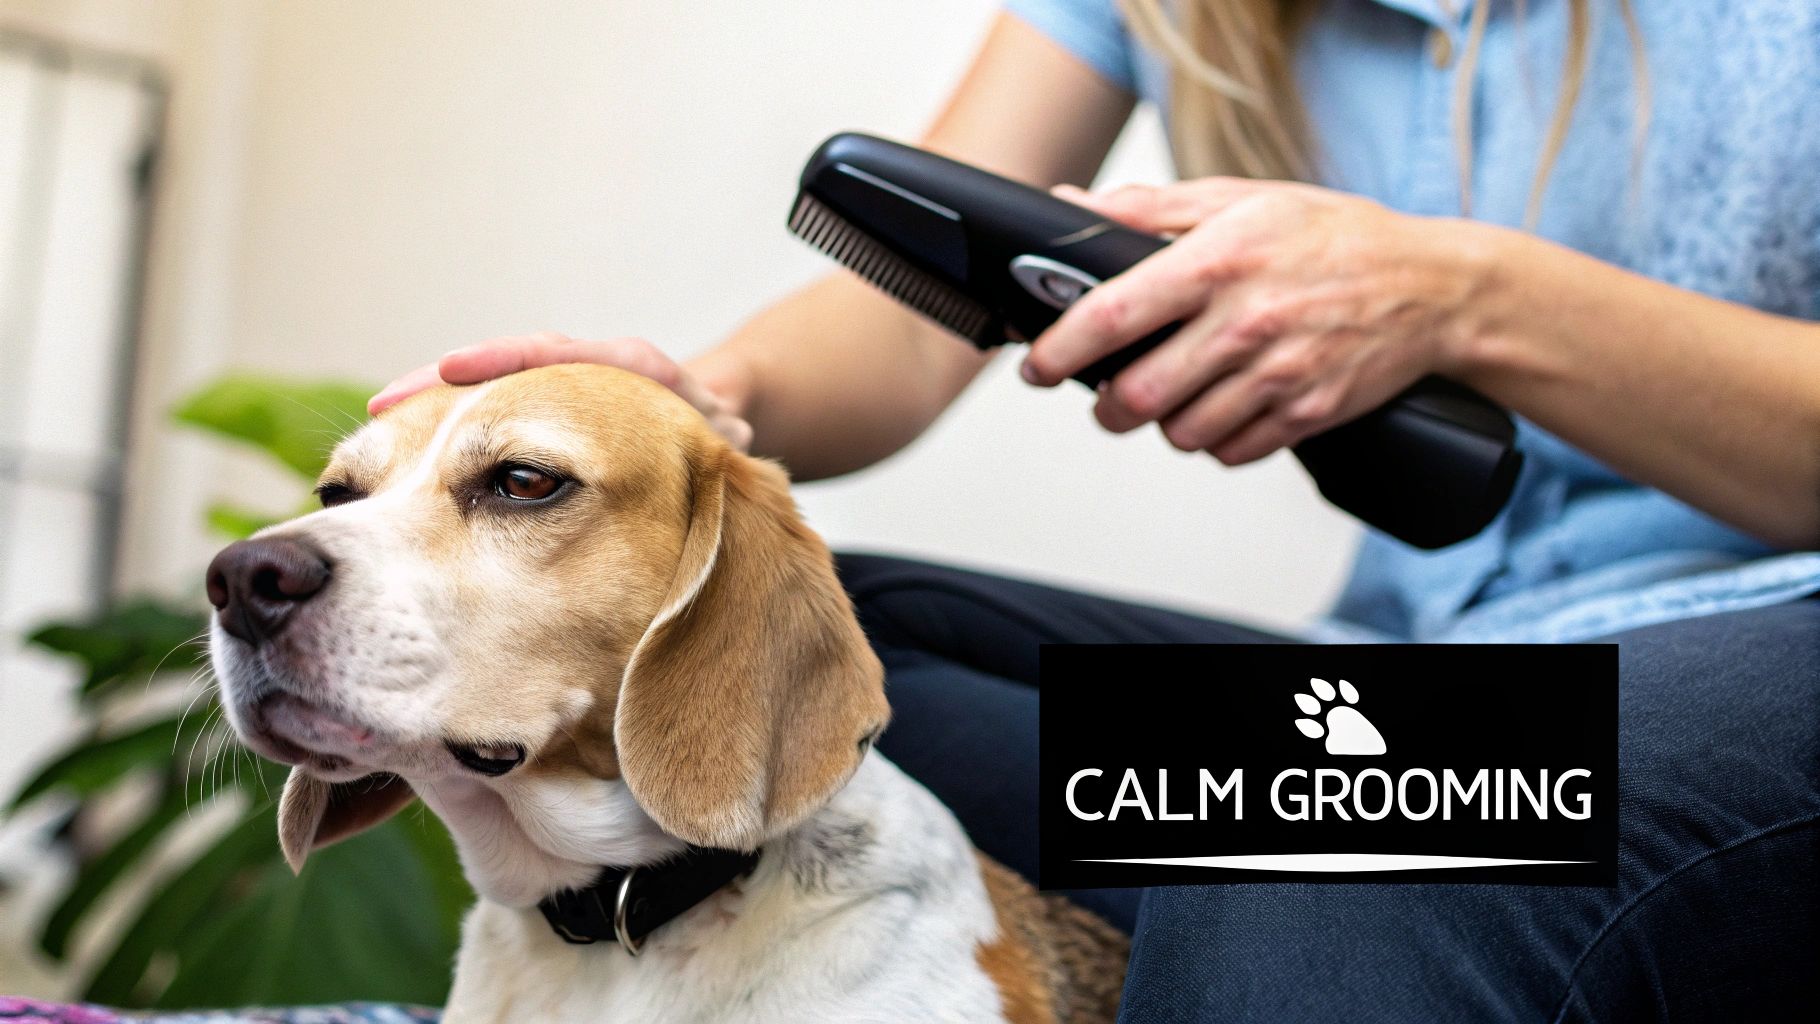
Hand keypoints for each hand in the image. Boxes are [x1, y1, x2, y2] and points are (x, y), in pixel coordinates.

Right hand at [368, 332, 753, 450]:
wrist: (711, 426)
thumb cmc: (714, 451)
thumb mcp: (720, 451)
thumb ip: (717, 452)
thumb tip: (727, 434)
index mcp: (631, 368)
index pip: (561, 353)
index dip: (506, 360)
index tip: (456, 367)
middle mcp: (584, 367)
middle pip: (506, 361)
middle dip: (446, 381)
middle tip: (388, 403)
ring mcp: (556, 384)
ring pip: (488, 383)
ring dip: (435, 401)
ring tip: (382, 421)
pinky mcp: (536, 409)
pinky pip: (483, 409)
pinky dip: (445, 423)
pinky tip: (402, 446)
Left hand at [1023, 179, 1491, 464]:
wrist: (1433, 286)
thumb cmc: (1331, 236)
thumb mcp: (1240, 200)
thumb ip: (1148, 210)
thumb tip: (1070, 208)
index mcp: (1218, 260)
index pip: (1112, 314)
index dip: (1060, 349)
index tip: (1038, 365)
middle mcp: (1245, 321)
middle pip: (1136, 396)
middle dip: (1107, 406)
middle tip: (1107, 395)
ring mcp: (1278, 375)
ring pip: (1180, 432)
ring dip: (1164, 422)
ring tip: (1175, 395)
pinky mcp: (1306, 415)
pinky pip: (1230, 452)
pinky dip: (1216, 439)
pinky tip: (1226, 407)